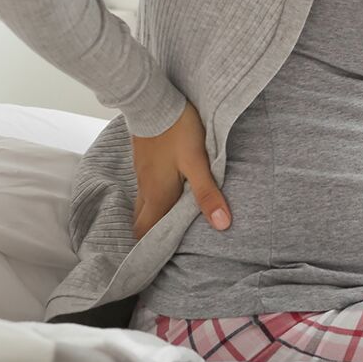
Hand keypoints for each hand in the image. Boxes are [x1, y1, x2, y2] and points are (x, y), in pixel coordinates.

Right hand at [129, 98, 230, 240]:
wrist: (153, 100)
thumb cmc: (177, 130)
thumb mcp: (198, 162)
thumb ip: (207, 194)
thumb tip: (222, 225)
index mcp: (158, 195)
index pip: (146, 232)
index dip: (151, 248)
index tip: (159, 261)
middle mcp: (145, 188)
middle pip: (141, 221)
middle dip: (150, 235)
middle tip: (166, 244)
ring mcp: (141, 173)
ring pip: (143, 204)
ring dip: (153, 215)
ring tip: (170, 221)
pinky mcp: (142, 159)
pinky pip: (145, 187)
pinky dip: (153, 197)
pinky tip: (168, 191)